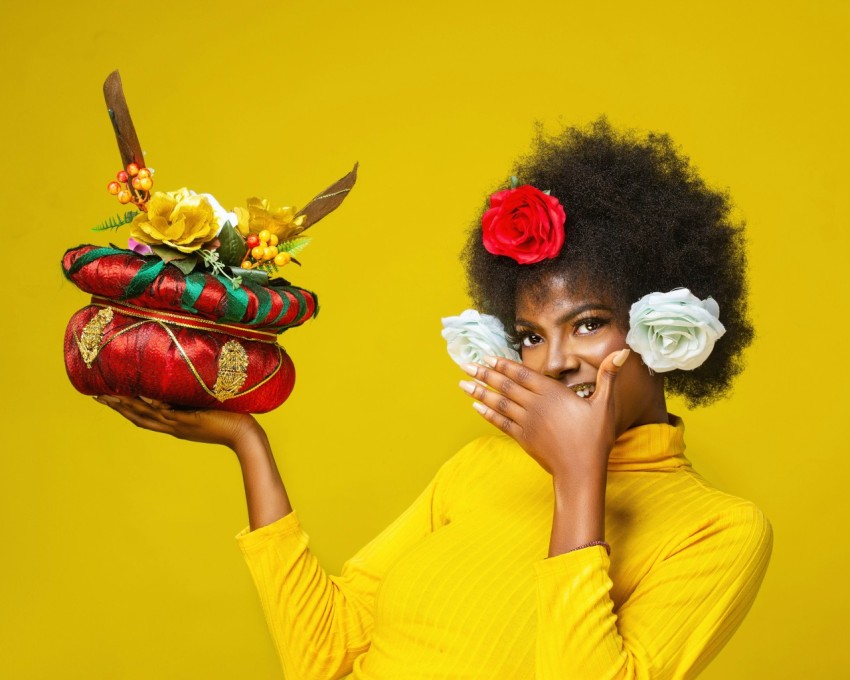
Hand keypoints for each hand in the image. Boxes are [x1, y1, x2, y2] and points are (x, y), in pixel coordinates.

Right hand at [93, 395, 257, 449]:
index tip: (107, 397)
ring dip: (126, 406)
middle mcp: (173, 426)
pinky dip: (152, 406)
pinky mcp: (190, 421)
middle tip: (96, 395)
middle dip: (117, 406)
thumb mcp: (205, 407)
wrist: (244, 435)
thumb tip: (187, 376)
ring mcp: (180, 424)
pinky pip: (167, 414)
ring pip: (147, 415)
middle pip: (137, 417)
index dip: (124, 408)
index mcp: (175, 424)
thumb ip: (192, 397)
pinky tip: (140, 397)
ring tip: (108, 396)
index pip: (143, 416)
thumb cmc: (231, 417)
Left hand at [458, 349, 628, 479]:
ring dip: (480, 391)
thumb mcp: (605, 404)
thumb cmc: (595, 438)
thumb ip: (608, 376)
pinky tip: (476, 406)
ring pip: (499, 403)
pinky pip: (501, 422)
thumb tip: (622, 352)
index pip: (522, 374)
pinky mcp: (523, 439)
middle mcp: (535, 405)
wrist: (581, 472)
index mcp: (552, 393)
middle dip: (484, 374)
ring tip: (463, 383)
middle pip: (505, 386)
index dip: (503, 364)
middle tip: (465, 364)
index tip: (487, 356)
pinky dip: (487, 413)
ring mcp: (527, 423)